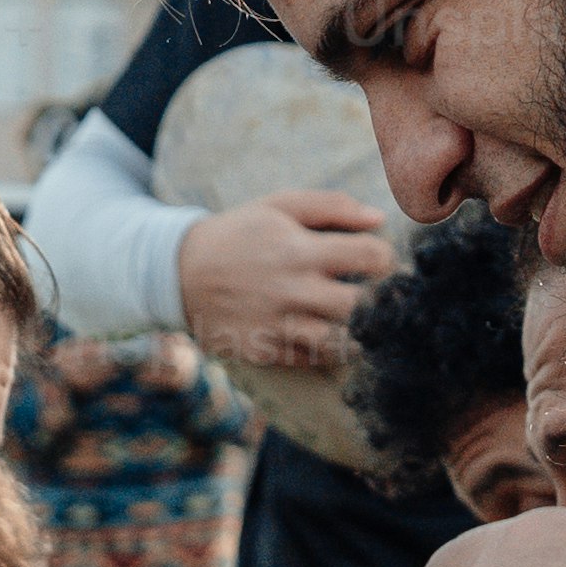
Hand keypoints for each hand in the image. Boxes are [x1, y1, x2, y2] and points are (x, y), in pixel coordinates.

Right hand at [177, 187, 391, 375]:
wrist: (180, 272)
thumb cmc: (240, 234)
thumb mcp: (279, 206)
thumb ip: (331, 206)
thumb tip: (379, 218)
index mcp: (299, 250)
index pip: (369, 257)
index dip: (385, 258)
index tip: (378, 261)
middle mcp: (290, 290)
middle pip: (361, 306)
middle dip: (378, 301)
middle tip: (377, 296)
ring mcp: (277, 325)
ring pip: (339, 341)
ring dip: (355, 332)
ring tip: (355, 319)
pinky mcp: (264, 350)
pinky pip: (311, 359)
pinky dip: (326, 350)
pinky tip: (325, 331)